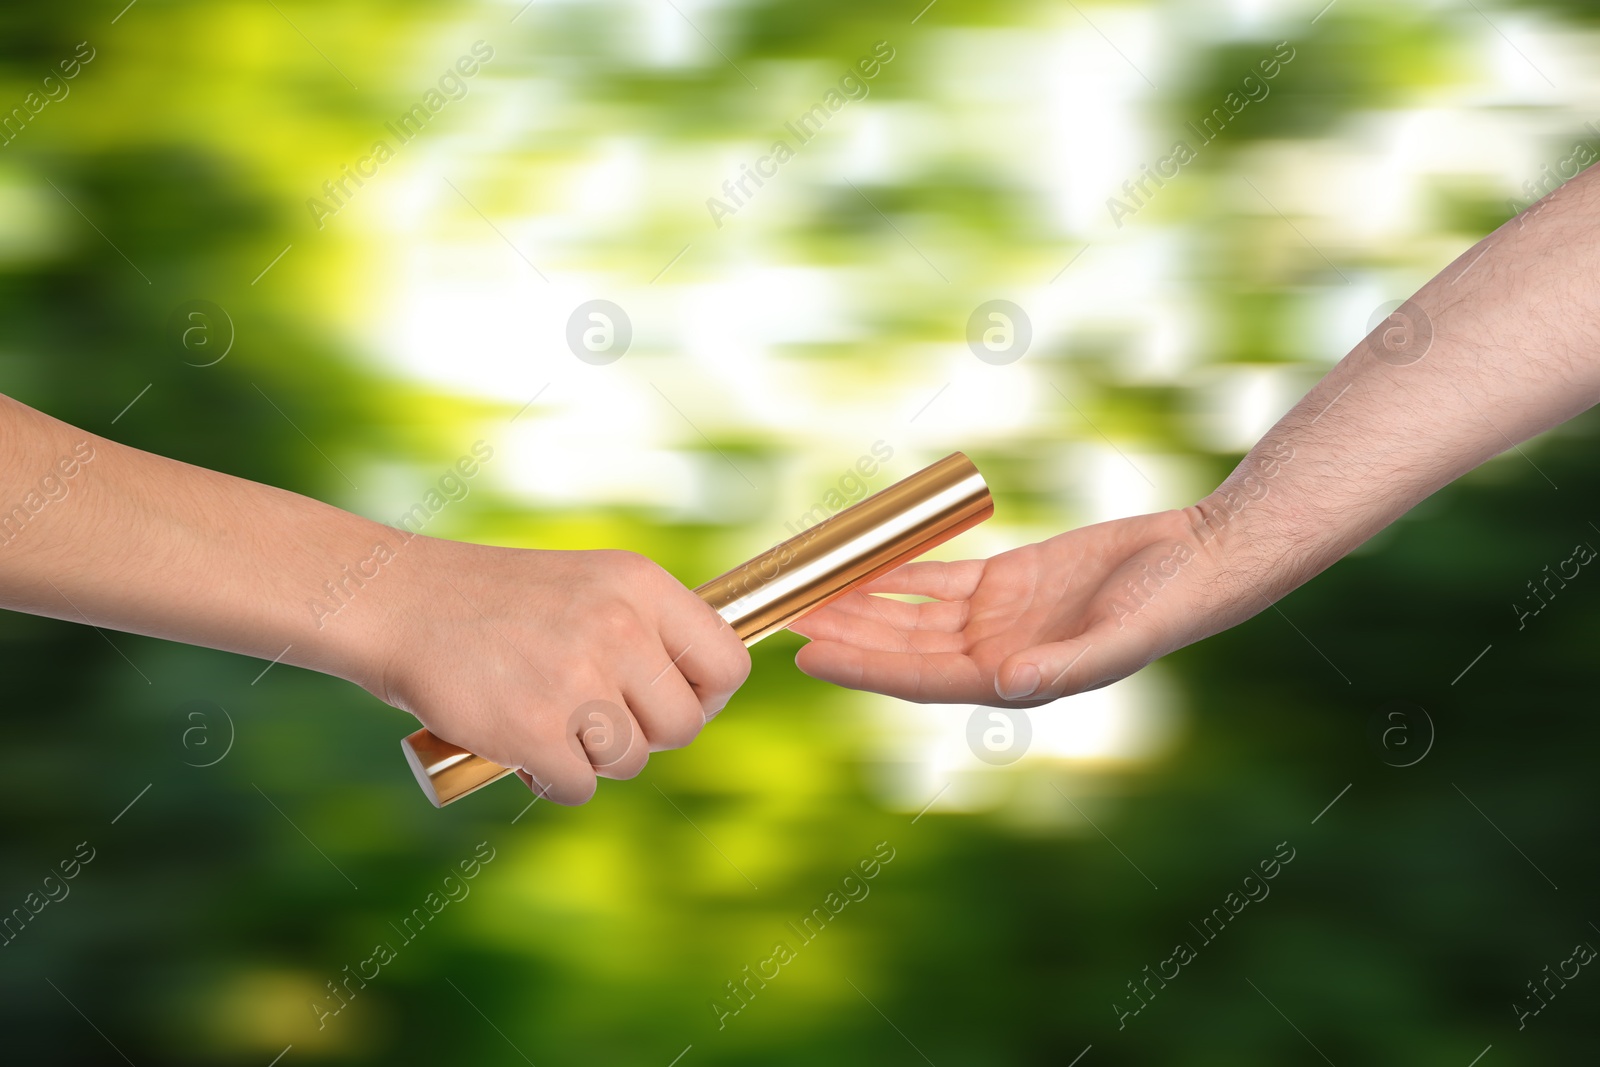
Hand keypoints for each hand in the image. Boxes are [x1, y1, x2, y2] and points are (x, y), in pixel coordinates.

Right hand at [361, 541, 750, 804]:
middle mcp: (619, 627)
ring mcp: (579, 680)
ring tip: (551, 725)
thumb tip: (703, 696)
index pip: (728, 661)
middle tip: (600, 722)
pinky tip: (524, 751)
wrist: (401, 602)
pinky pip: (580, 788)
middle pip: (683, 725)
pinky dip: (552, 782)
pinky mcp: (536, 731)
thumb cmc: (497, 602)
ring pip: (632, 762)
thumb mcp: (589, 584)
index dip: (709, 697)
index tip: (675, 704)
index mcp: (641, 585)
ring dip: (595, 760)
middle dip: (648, 737)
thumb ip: (646, 627)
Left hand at [792, 507, 1256, 705]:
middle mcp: (995, 653)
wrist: (1196, 559)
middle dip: (847, 633)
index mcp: (1013, 679)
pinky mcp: (1007, 578)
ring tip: (811, 590)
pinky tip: (863, 564)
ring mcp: (998, 616)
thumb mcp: (1117, 637)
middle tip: (789, 618)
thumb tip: (1007, 685)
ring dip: (865, 602)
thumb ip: (1063, 667)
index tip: (808, 658)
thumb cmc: (1165, 607)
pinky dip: (901, 572)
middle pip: (901, 646)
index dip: (860, 668)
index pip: (917, 678)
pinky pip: (939, 578)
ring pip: (912, 612)